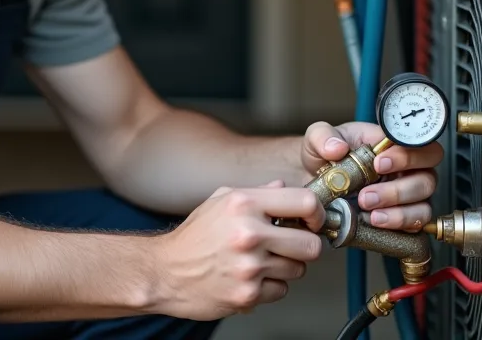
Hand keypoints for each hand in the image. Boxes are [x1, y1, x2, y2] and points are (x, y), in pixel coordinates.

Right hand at [150, 181, 324, 320]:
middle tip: (291, 246)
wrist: (164, 272)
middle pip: (310, 245)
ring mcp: (249, 266)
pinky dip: (270, 287)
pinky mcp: (247, 294)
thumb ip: (256, 193)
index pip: (304, 202)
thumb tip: (283, 187)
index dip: (316, 213)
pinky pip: (281, 290)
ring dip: (285, 267)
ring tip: (261, 261)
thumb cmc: (193, 238)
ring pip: (297, 270)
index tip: (312, 220)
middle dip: (305, 246)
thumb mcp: (219, 201)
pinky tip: (251, 278)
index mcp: (243, 204)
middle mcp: (249, 233)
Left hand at [301, 121, 442, 230]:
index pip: (420, 145)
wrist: (312, 182)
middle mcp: (407, 170)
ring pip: (423, 205)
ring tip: (368, 212)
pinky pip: (414, 226)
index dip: (407, 155)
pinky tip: (374, 222)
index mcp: (393, 145)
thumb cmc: (324, 155)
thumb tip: (336, 147)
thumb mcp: (317, 137)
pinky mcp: (402, 218)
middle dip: (398, 189)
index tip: (379, 163)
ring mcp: (408, 196)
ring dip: (398, 212)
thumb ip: (323, 136)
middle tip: (366, 194)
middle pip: (428, 178)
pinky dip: (396, 225)